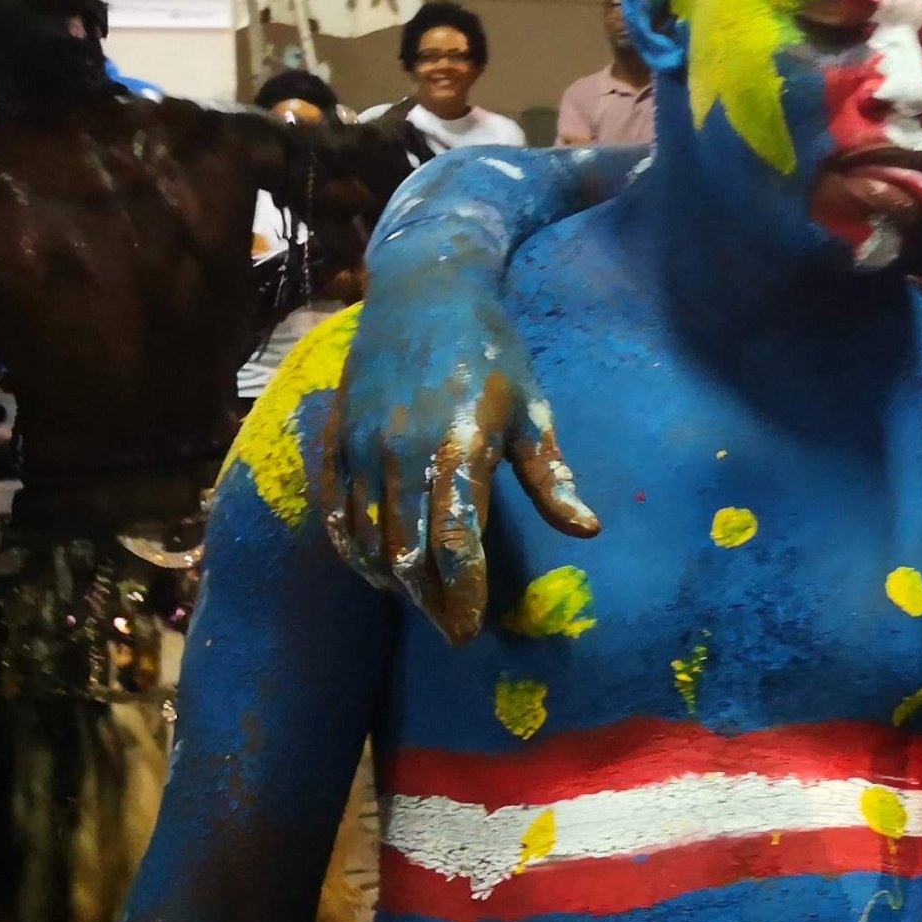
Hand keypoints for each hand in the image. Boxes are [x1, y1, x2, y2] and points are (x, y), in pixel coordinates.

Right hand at [318, 259, 595, 644]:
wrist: (424, 290)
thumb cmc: (492, 352)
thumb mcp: (532, 411)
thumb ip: (552, 478)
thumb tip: (587, 531)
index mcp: (457, 447)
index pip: (455, 542)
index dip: (463, 594)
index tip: (472, 631)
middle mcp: (399, 452)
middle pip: (407, 552)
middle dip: (430, 601)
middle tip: (453, 629)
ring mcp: (359, 445)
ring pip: (367, 538)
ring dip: (392, 581)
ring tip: (422, 604)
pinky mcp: (333, 438)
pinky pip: (334, 511)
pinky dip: (353, 549)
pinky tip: (376, 569)